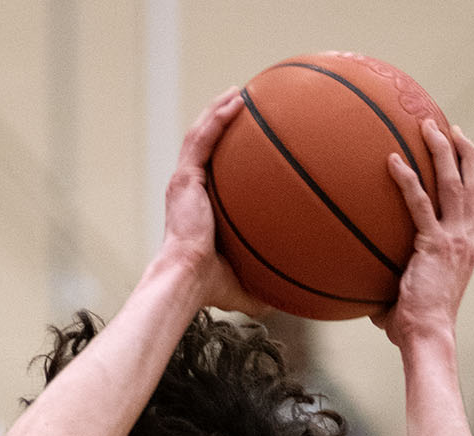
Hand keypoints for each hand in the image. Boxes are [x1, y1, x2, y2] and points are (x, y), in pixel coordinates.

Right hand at [160, 88, 265, 314]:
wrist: (187, 279)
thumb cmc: (209, 286)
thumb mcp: (245, 285)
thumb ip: (264, 288)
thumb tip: (290, 302)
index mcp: (200, 209)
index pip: (213, 174)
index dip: (227, 156)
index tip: (249, 144)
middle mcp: (190, 191)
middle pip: (206, 147)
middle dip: (222, 124)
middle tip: (246, 108)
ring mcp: (185, 182)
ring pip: (201, 135)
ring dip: (219, 111)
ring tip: (241, 94)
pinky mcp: (184, 178)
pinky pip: (202, 138)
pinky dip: (218, 117)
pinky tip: (237, 100)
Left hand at [377, 122, 473, 349]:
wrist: (428, 337)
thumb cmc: (415, 328)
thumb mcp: (409, 298)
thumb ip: (393, 283)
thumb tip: (364, 288)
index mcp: (468, 251)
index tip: (467, 163)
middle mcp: (467, 240)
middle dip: (465, 153)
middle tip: (451, 129)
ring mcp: (455, 239)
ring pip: (455, 183)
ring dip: (443, 151)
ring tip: (429, 125)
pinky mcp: (435, 244)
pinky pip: (420, 204)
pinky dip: (407, 180)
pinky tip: (392, 161)